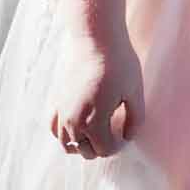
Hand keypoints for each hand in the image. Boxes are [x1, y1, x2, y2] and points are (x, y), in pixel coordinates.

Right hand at [49, 30, 144, 159]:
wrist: (94, 39)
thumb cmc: (119, 63)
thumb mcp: (135, 91)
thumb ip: (134, 119)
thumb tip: (128, 137)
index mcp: (93, 121)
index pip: (105, 149)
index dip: (119, 145)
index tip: (126, 131)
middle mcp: (72, 121)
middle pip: (86, 151)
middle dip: (102, 146)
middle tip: (115, 130)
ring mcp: (61, 113)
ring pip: (67, 144)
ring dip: (83, 144)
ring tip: (99, 131)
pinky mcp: (55, 102)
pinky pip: (54, 129)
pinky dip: (66, 134)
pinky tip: (79, 124)